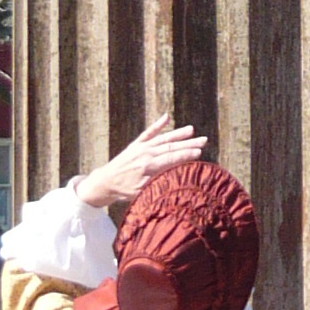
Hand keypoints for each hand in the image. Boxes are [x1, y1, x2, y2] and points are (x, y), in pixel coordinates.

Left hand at [71, 118, 205, 212]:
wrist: (105, 181)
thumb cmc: (123, 190)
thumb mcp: (141, 192)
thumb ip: (156, 184)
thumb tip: (173, 179)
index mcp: (148, 166)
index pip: (171, 158)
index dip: (186, 155)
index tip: (199, 152)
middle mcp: (145, 153)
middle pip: (171, 147)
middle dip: (189, 144)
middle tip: (204, 140)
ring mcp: (140, 147)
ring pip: (163, 138)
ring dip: (178, 134)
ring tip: (192, 130)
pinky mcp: (136, 144)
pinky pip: (148, 132)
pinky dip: (157, 124)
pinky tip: (166, 117)